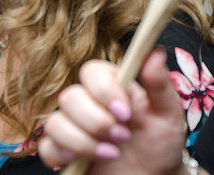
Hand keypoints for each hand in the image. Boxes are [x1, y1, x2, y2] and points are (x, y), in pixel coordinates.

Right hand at [39, 49, 187, 174]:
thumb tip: (155, 51)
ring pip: (55, 122)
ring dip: (83, 141)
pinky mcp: (63, 152)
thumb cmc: (159, 143)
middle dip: (97, 121)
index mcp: (110, 87)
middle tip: (123, 137)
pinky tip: (83, 162)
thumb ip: (159, 84)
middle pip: (70, 97)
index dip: (104, 90)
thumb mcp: (167, 114)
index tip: (126, 112)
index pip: (91, 71)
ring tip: (112, 154)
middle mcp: (88, 103)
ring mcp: (73, 127)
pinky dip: (62, 154)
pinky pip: (46, 147)